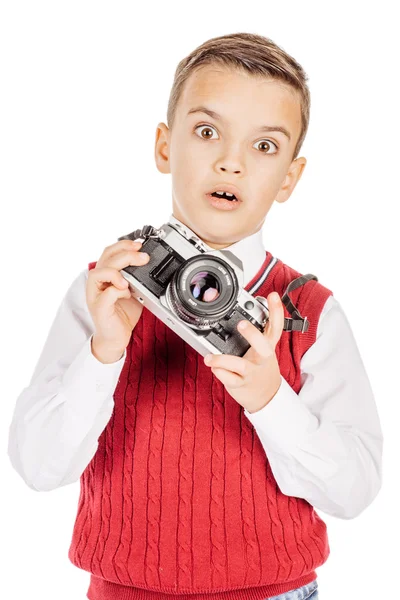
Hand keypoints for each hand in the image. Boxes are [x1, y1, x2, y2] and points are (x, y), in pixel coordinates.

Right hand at [86, 239, 149, 355]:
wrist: (116, 336)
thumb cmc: (122, 313)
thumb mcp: (133, 290)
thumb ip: (136, 277)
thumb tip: (148, 262)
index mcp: (105, 275)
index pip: (109, 252)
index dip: (123, 245)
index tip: (139, 244)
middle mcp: (97, 282)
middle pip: (107, 258)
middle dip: (127, 254)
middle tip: (143, 257)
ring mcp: (96, 294)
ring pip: (100, 272)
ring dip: (117, 271)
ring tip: (130, 279)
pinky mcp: (99, 308)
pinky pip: (106, 294)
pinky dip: (118, 291)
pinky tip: (127, 294)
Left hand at [203, 292, 284, 412]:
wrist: (267, 397)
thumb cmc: (261, 368)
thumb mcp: (265, 350)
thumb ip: (259, 332)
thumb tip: (250, 306)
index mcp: (267, 347)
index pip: (276, 327)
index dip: (276, 311)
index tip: (273, 295)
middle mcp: (262, 359)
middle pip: (263, 345)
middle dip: (252, 334)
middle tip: (240, 324)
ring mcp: (252, 372)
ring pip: (240, 366)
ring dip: (223, 360)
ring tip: (209, 357)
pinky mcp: (242, 384)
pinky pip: (230, 379)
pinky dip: (220, 373)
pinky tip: (213, 367)